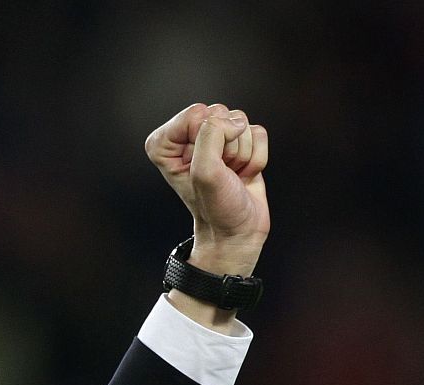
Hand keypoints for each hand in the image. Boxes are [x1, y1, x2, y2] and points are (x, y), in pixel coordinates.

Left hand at [145, 104, 268, 276]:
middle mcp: (188, 138)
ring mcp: (216, 139)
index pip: (196, 113)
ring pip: (241, 123)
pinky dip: (257, 157)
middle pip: (220, 114)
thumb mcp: (205, 172)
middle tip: (222, 173)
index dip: (208, 139)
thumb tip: (235, 121)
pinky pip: (258, 133)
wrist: (237, 232)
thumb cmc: (215, 208)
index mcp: (165, 143)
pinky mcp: (240, 144)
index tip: (205, 167)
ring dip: (242, 154)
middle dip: (228, 147)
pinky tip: (244, 174)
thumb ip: (211, 135)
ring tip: (232, 175)